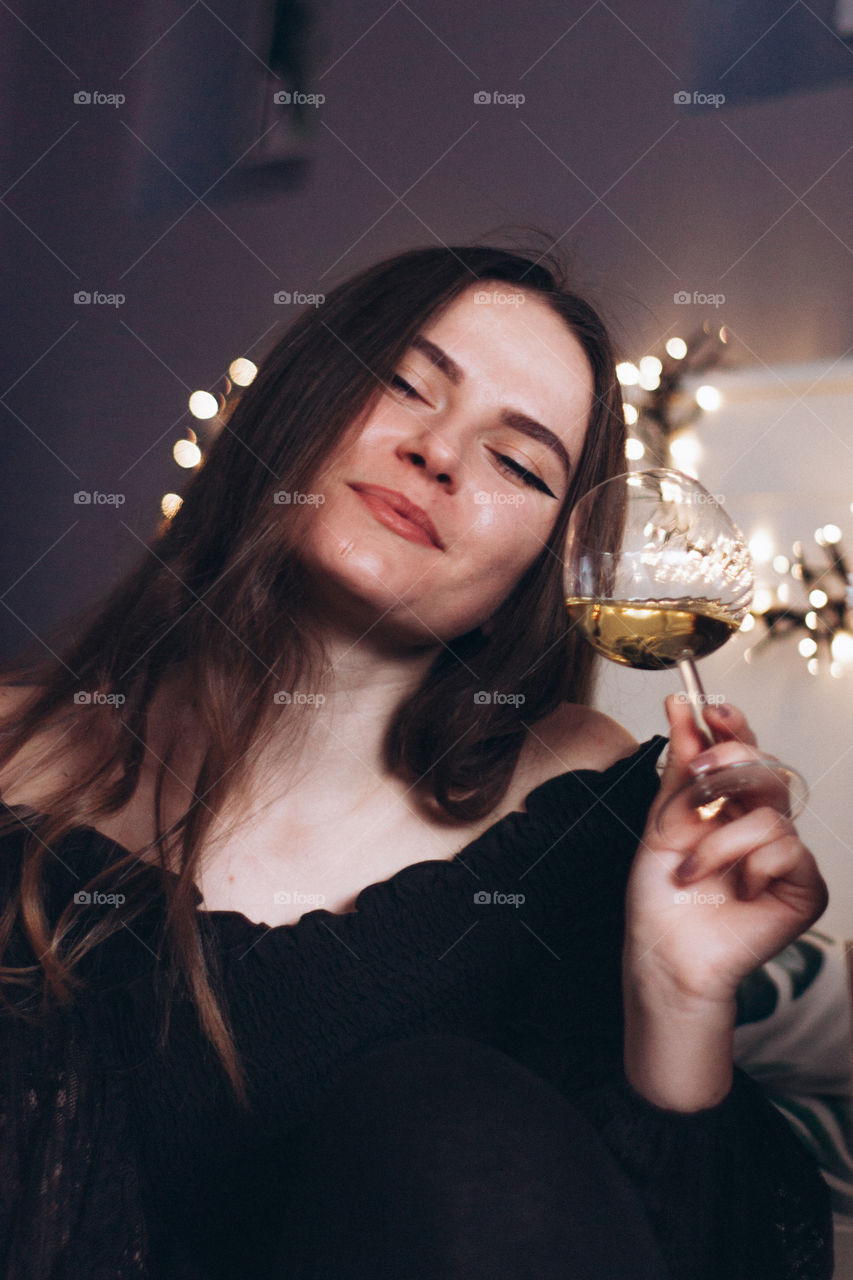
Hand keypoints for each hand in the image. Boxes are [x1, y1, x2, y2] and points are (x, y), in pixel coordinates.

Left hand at [624, 695, 828, 1008]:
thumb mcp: (662, 821)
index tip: (709, 709)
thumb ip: (679, 767)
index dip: (733, 727)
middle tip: (699, 776)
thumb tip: (681, 708)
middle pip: (768, 769)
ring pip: (770, 814)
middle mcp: (759, 824)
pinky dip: (751, 866)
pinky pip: (788, 851)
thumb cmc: (660, 895)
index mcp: (728, 805)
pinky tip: (736, 891)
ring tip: (693, 872)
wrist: (662, 954)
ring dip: (720, 842)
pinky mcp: (803, 889)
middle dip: (732, 762)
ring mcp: (784, 856)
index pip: (743, 752)